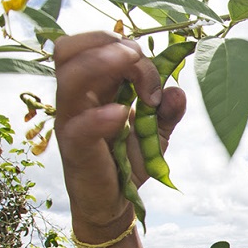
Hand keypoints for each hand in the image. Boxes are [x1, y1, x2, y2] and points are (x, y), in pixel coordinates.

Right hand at [53, 32, 185, 241]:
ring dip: (104, 65)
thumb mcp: (154, 133)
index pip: (92, 44)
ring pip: (68, 76)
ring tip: (138, 81)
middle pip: (70, 49)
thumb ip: (167, 111)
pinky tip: (125, 115)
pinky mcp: (75, 149)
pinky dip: (102, 115)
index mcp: (92, 87)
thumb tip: (178, 91)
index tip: (158, 76)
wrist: (115, 203)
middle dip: (111, 46)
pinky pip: (79, 125)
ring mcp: (71, 122)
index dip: (126, 46)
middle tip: (142, 66)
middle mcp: (76, 99)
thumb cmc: (128, 162)